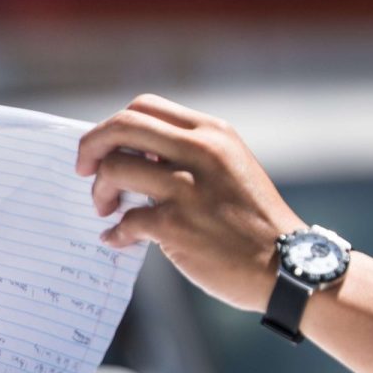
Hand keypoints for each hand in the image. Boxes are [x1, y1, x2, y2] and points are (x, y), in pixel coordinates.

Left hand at [75, 95, 302, 310]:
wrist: (288, 265)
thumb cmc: (256, 221)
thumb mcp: (232, 168)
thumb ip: (191, 155)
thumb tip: (137, 157)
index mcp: (214, 133)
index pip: (145, 106)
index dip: (114, 125)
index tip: (105, 147)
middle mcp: (201, 152)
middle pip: (121, 127)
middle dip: (91, 147)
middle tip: (83, 170)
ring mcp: (188, 188)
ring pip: (114, 169)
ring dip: (99, 192)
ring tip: (106, 210)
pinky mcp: (176, 225)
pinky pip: (125, 221)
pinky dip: (116, 233)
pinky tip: (119, 241)